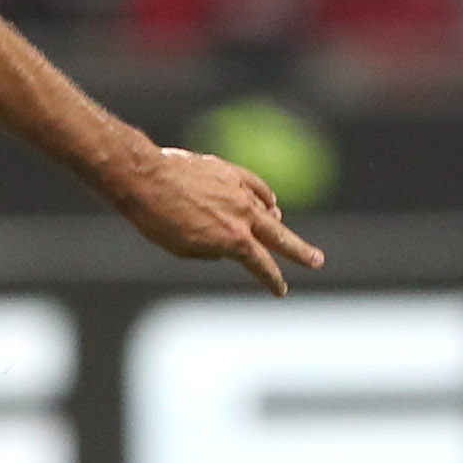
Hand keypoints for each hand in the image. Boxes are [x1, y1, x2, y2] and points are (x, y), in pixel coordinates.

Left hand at [115, 146, 326, 294]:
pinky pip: (258, 187)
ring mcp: (240, 191)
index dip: (272, 280)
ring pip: (268, 210)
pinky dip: (265, 196)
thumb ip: (213, 251)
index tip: (280, 290)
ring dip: (276, 222)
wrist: (145, 178)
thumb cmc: (156, 219)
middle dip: (300, 252)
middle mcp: (243, 216)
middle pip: (280, 237)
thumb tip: (230, 245)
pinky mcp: (232, 172)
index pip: (261, 265)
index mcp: (232, 240)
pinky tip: (269, 202)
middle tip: (317, 261)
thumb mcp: (184, 249)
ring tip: (280, 228)